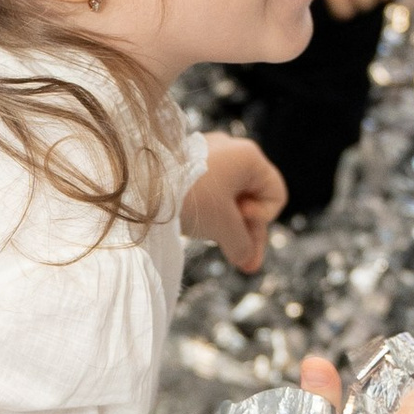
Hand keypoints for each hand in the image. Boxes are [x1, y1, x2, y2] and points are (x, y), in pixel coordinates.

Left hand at [183, 130, 285, 271]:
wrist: (138, 182)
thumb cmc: (190, 198)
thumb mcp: (223, 226)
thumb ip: (243, 245)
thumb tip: (247, 260)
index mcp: (248, 157)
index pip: (275, 195)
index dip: (262, 218)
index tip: (238, 221)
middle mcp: (231, 149)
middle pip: (252, 197)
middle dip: (246, 231)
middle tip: (243, 264)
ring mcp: (207, 153)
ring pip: (228, 196)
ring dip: (226, 223)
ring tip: (211, 238)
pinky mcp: (186, 162)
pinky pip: (208, 190)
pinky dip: (207, 210)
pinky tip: (194, 224)